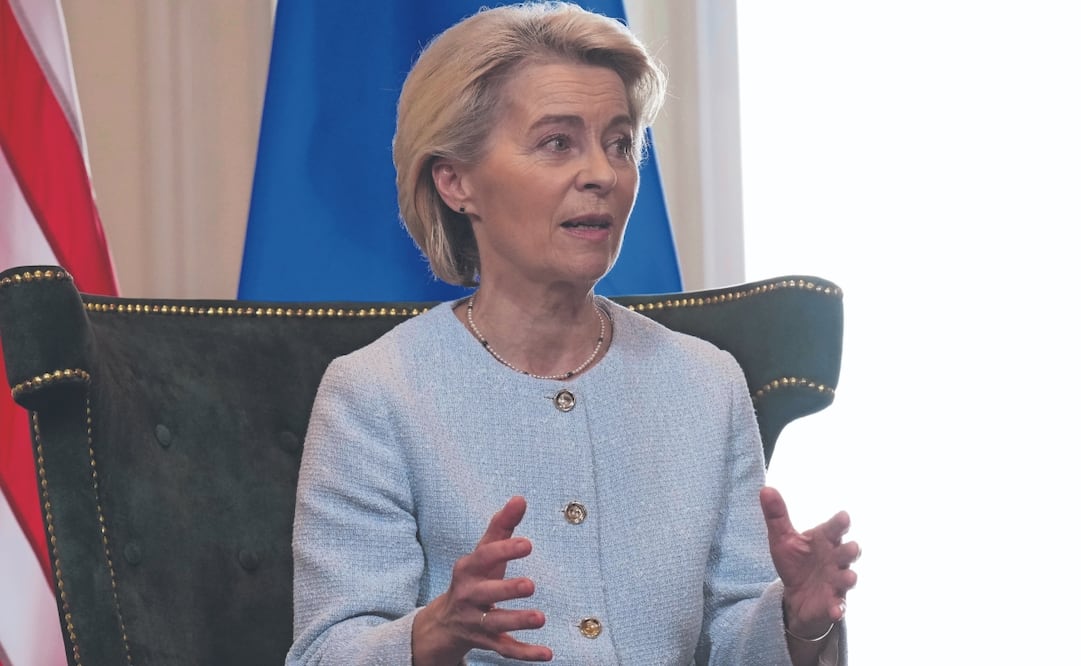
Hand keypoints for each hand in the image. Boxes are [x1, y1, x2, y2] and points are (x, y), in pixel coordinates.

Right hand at [412, 496, 552, 664]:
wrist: (445, 622)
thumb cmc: (474, 578)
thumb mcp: (484, 553)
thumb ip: (502, 526)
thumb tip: (520, 499)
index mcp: (468, 569)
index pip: (484, 557)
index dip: (505, 551)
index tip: (528, 544)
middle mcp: (468, 595)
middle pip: (486, 593)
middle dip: (506, 590)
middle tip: (530, 585)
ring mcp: (475, 621)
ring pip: (495, 623)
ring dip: (517, 621)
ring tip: (540, 618)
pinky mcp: (485, 642)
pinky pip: (505, 650)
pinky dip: (525, 653)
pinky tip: (547, 653)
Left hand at [760, 486, 858, 639]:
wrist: (796, 595)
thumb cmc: (796, 561)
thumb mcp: (782, 538)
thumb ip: (776, 515)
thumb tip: (766, 489)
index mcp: (824, 540)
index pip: (834, 529)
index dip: (840, 523)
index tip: (843, 517)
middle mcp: (835, 559)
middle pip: (847, 553)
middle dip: (850, 550)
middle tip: (851, 547)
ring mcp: (836, 581)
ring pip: (847, 578)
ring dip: (849, 577)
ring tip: (849, 577)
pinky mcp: (833, 602)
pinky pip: (839, 605)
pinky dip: (838, 608)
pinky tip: (835, 610)